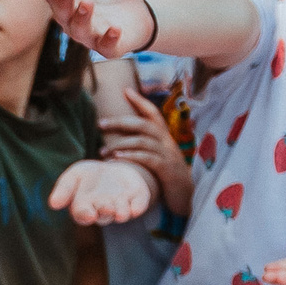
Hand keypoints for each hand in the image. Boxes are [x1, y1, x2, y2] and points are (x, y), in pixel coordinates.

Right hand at [35, 0, 154, 57]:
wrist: (135, 13)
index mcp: (64, 0)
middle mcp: (71, 20)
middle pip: (62, 12)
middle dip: (64, 0)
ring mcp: (90, 34)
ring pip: (80, 30)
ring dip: (82, 17)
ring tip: (86, 3)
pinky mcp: (109, 46)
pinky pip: (106, 46)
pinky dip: (109, 39)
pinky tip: (114, 28)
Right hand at [48, 159, 153, 224]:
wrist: (113, 170)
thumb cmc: (89, 176)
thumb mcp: (74, 175)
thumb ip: (64, 188)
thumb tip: (53, 204)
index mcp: (85, 208)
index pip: (83, 215)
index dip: (85, 215)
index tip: (89, 214)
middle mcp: (103, 211)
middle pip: (103, 215)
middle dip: (105, 211)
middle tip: (106, 206)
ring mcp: (121, 207)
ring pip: (121, 214)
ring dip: (120, 211)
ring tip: (119, 207)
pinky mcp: (136, 201)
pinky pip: (138, 207)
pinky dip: (138, 208)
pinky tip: (136, 208)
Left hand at [98, 86, 191, 216]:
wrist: (186, 194)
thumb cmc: (166, 174)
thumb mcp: (157, 155)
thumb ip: (145, 145)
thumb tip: (122, 138)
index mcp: (164, 136)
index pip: (153, 113)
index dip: (140, 100)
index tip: (125, 90)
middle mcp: (166, 141)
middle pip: (143, 124)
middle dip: (120, 122)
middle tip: (100, 123)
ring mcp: (167, 155)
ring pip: (143, 141)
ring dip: (120, 144)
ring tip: (102, 150)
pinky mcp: (166, 169)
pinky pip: (148, 158)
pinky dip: (131, 156)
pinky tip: (116, 158)